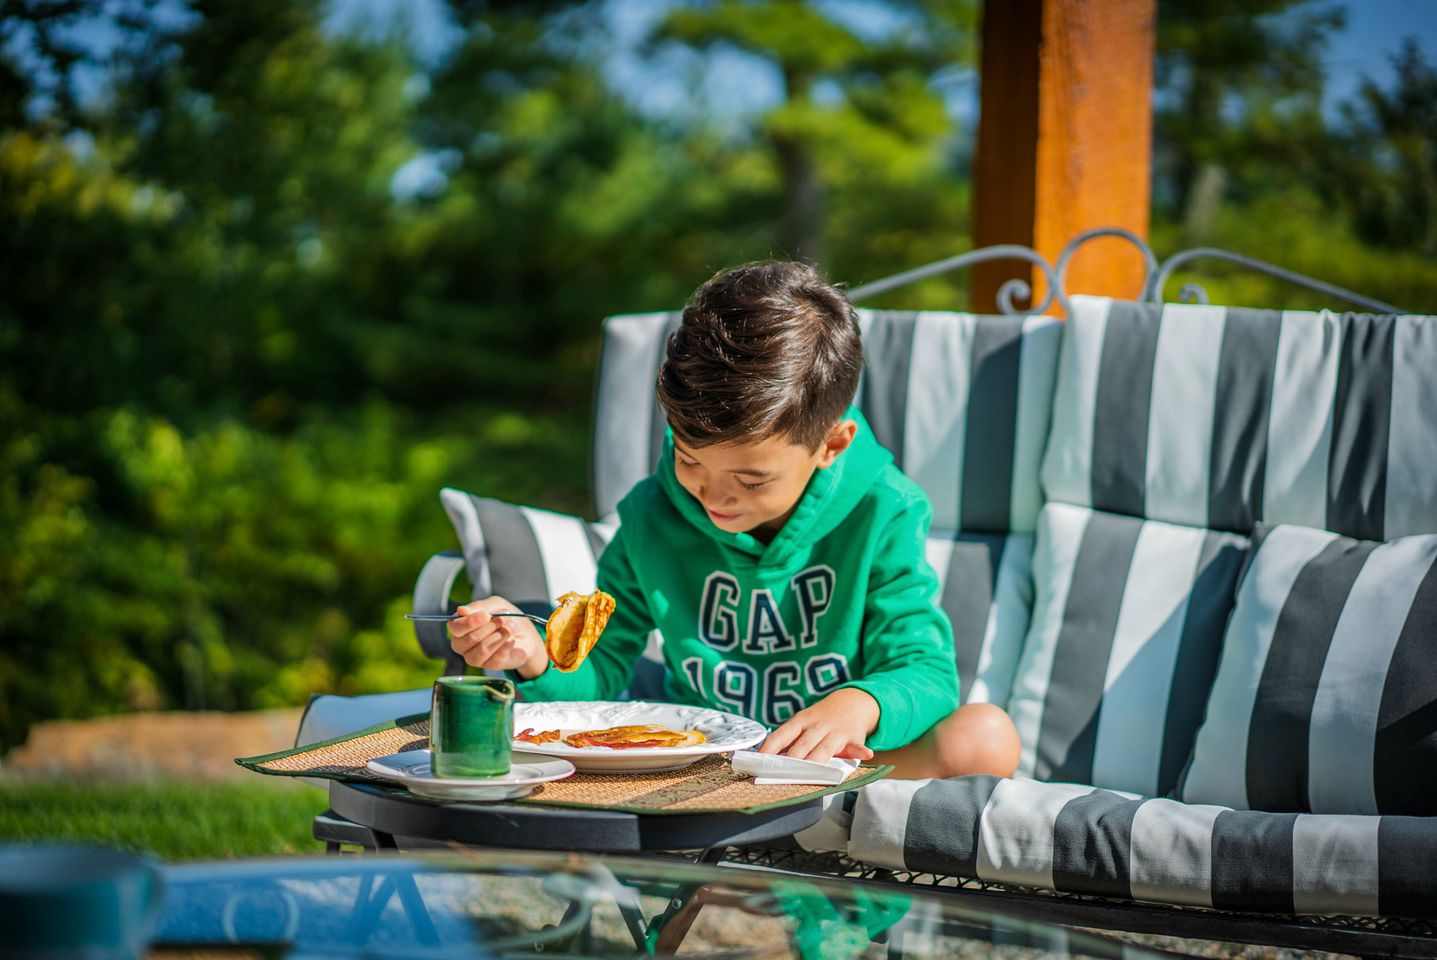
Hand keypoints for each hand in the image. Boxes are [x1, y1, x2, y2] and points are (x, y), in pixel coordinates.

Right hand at [448, 596, 548, 678]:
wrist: (525, 632)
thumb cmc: (505, 617)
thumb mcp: (495, 605)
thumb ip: (479, 607)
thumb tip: (461, 610)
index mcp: (459, 626)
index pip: (455, 627)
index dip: (470, 622)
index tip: (486, 616)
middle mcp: (462, 643)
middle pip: (469, 639)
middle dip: (490, 627)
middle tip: (503, 619)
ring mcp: (474, 657)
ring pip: (482, 650)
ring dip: (499, 637)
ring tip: (508, 629)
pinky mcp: (489, 665)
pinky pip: (495, 658)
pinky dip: (506, 645)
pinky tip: (511, 640)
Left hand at [759, 688, 878, 763]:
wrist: (853, 702)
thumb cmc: (821, 718)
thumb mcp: (804, 722)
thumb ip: (790, 740)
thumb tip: (766, 758)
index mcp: (801, 721)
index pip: (782, 734)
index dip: (770, 748)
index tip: (759, 761)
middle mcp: (817, 726)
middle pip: (802, 746)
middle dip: (792, 760)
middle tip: (780, 773)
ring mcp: (835, 731)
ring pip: (824, 749)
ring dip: (816, 760)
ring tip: (807, 771)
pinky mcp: (853, 738)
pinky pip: (856, 746)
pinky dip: (860, 751)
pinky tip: (865, 754)